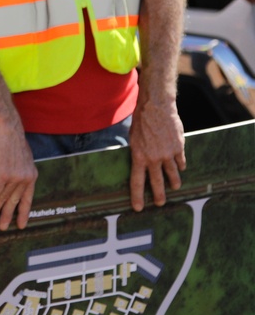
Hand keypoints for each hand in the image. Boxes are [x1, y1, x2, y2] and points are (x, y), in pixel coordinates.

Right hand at [0, 124, 37, 230]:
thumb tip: (13, 179)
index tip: (21, 225)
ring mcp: (14, 179)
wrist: (7, 128)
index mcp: (31, 176)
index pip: (27, 199)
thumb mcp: (23, 157)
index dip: (23, 213)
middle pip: (13, 202)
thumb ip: (20, 170)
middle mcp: (24, 180)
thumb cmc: (12, 138)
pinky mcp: (2, 175)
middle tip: (1, 227)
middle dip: (6, 216)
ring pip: (1, 200)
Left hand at [128, 94, 185, 210]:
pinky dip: (180, 165)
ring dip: (173, 182)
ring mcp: (168, 154)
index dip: (137, 196)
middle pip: (157, 182)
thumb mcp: (133, 137)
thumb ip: (138, 151)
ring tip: (175, 187)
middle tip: (160, 203)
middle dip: (159, 195)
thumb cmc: (141, 121)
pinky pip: (180, 161)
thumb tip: (140, 162)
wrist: (156, 107)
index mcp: (139, 156)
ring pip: (173, 174)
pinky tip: (180, 168)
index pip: (137, 181)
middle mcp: (154, 158)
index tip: (138, 208)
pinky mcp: (179, 148)